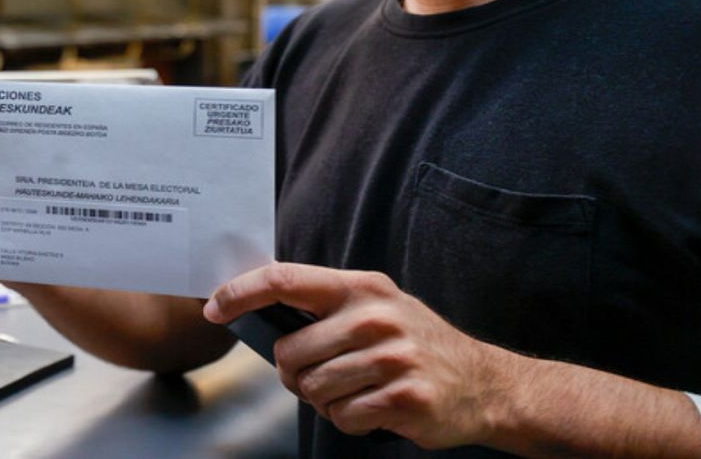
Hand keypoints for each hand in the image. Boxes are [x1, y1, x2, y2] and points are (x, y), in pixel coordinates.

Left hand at [202, 262, 513, 449]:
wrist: (486, 384)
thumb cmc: (417, 344)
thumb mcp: (377, 307)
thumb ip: (325, 308)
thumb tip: (257, 313)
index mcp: (361, 288)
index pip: (284, 280)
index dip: (240, 293)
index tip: (213, 307)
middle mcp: (374, 318)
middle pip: (290, 352)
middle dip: (296, 373)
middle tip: (324, 375)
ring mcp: (391, 357)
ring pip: (312, 389)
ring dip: (325, 400)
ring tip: (357, 390)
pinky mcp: (404, 397)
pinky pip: (342, 417)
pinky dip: (350, 421)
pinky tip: (376, 408)